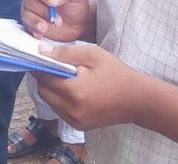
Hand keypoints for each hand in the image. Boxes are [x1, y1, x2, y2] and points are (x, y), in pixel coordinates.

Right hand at [21, 0, 91, 42]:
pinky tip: (42, 32)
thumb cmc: (76, 4)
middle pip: (29, 0)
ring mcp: (30, 10)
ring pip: (27, 14)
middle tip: (58, 18)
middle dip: (44, 11)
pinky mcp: (31, 24)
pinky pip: (28, 27)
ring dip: (38, 21)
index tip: (54, 2)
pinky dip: (35, 30)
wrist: (79, 23)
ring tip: (52, 26)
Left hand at [32, 44, 147, 130]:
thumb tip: (42, 50)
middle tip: (55, 66)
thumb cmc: (117, 74)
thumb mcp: (93, 55)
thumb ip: (66, 53)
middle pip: (43, 92)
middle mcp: (71, 110)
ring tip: (67, 78)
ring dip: (52, 90)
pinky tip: (74, 90)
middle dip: (45, 78)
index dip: (40, 66)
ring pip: (50, 103)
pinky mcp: (79, 126)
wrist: (137, 100)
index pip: (44, 78)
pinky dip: (61, 100)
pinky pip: (60, 111)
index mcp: (74, 91)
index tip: (41, 58)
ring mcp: (75, 120)